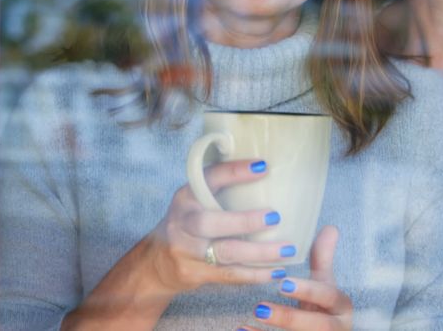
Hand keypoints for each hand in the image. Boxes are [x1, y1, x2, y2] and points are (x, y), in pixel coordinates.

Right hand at [146, 159, 293, 293]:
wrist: (157, 263)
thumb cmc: (189, 224)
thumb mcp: (195, 202)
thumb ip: (220, 190)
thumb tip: (269, 173)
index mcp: (186, 196)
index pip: (209, 179)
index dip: (235, 172)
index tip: (263, 167)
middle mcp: (182, 222)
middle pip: (209, 222)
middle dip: (244, 221)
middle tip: (275, 217)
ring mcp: (186, 251)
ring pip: (224, 252)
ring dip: (258, 253)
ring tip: (286, 249)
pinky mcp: (194, 274)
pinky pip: (229, 275)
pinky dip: (254, 274)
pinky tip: (276, 271)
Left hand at [244, 225, 353, 330]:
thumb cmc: (323, 310)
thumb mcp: (325, 285)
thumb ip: (323, 259)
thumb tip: (330, 227)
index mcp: (341, 306)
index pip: (328, 297)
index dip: (308, 291)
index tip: (283, 284)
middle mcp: (337, 327)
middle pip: (318, 325)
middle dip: (290, 317)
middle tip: (260, 307)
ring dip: (278, 328)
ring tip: (253, 316)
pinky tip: (242, 329)